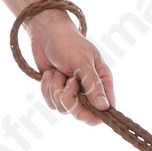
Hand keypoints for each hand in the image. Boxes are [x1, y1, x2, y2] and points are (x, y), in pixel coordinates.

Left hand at [25, 8, 113, 125]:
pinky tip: (49, 73)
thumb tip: (104, 107)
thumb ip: (93, 85)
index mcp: (102, 81)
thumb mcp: (83, 61)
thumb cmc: (69, 43)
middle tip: (68, 84)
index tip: (86, 113)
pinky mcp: (56, 93)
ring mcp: (72, 93)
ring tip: (59, 71)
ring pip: (64, 108)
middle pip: (83, 114)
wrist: (45, 35)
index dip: (97, 115)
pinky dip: (47, 89)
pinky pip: (51, 103)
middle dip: (71, 100)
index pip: (106, 108)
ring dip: (57, 89)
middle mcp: (89, 91)